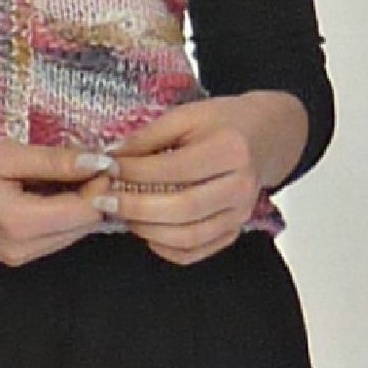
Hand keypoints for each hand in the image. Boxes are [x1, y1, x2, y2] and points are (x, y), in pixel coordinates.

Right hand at [0, 136, 113, 266]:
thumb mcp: (1, 154)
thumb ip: (52, 161)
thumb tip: (99, 161)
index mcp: (21, 224)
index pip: (88, 211)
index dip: (101, 184)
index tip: (97, 155)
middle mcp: (24, 250)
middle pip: (84, 226)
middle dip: (92, 193)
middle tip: (80, 158)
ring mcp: (17, 257)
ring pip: (72, 233)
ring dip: (76, 203)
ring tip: (58, 170)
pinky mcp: (12, 254)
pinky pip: (52, 236)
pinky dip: (58, 212)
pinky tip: (42, 188)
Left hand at [99, 93, 304, 267]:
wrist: (264, 136)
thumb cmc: (221, 122)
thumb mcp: (185, 115)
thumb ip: (148, 136)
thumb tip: (111, 158)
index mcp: (229, 151)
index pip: (175, 168)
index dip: (135, 172)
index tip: (107, 168)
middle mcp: (240, 187)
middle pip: (183, 208)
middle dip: (135, 207)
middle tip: (103, 199)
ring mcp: (240, 213)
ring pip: (190, 235)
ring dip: (147, 229)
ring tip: (121, 214)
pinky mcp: (235, 230)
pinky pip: (199, 251)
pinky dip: (168, 248)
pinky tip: (146, 232)